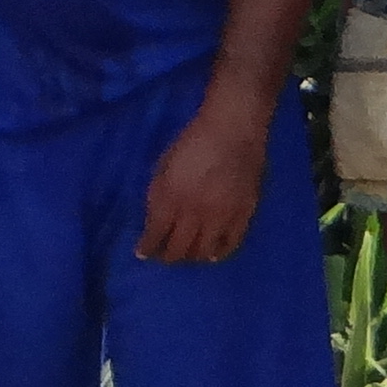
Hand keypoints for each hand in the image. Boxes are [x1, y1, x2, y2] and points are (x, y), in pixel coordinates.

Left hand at [134, 101, 269, 262]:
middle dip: (168, 256)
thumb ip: (158, 194)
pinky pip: (231, 244)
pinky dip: (219, 253)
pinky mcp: (243, 215)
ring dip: (192, 257)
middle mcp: (195, 213)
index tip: (143, 253)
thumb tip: (154, 219)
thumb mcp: (164, 165)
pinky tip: (212, 253)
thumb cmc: (193, 140)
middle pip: (179, 249)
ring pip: (204, 252)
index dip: (147, 248)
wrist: (234, 128)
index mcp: (171, 197)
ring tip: (188, 255)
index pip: (155, 235)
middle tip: (165, 256)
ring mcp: (221, 217)